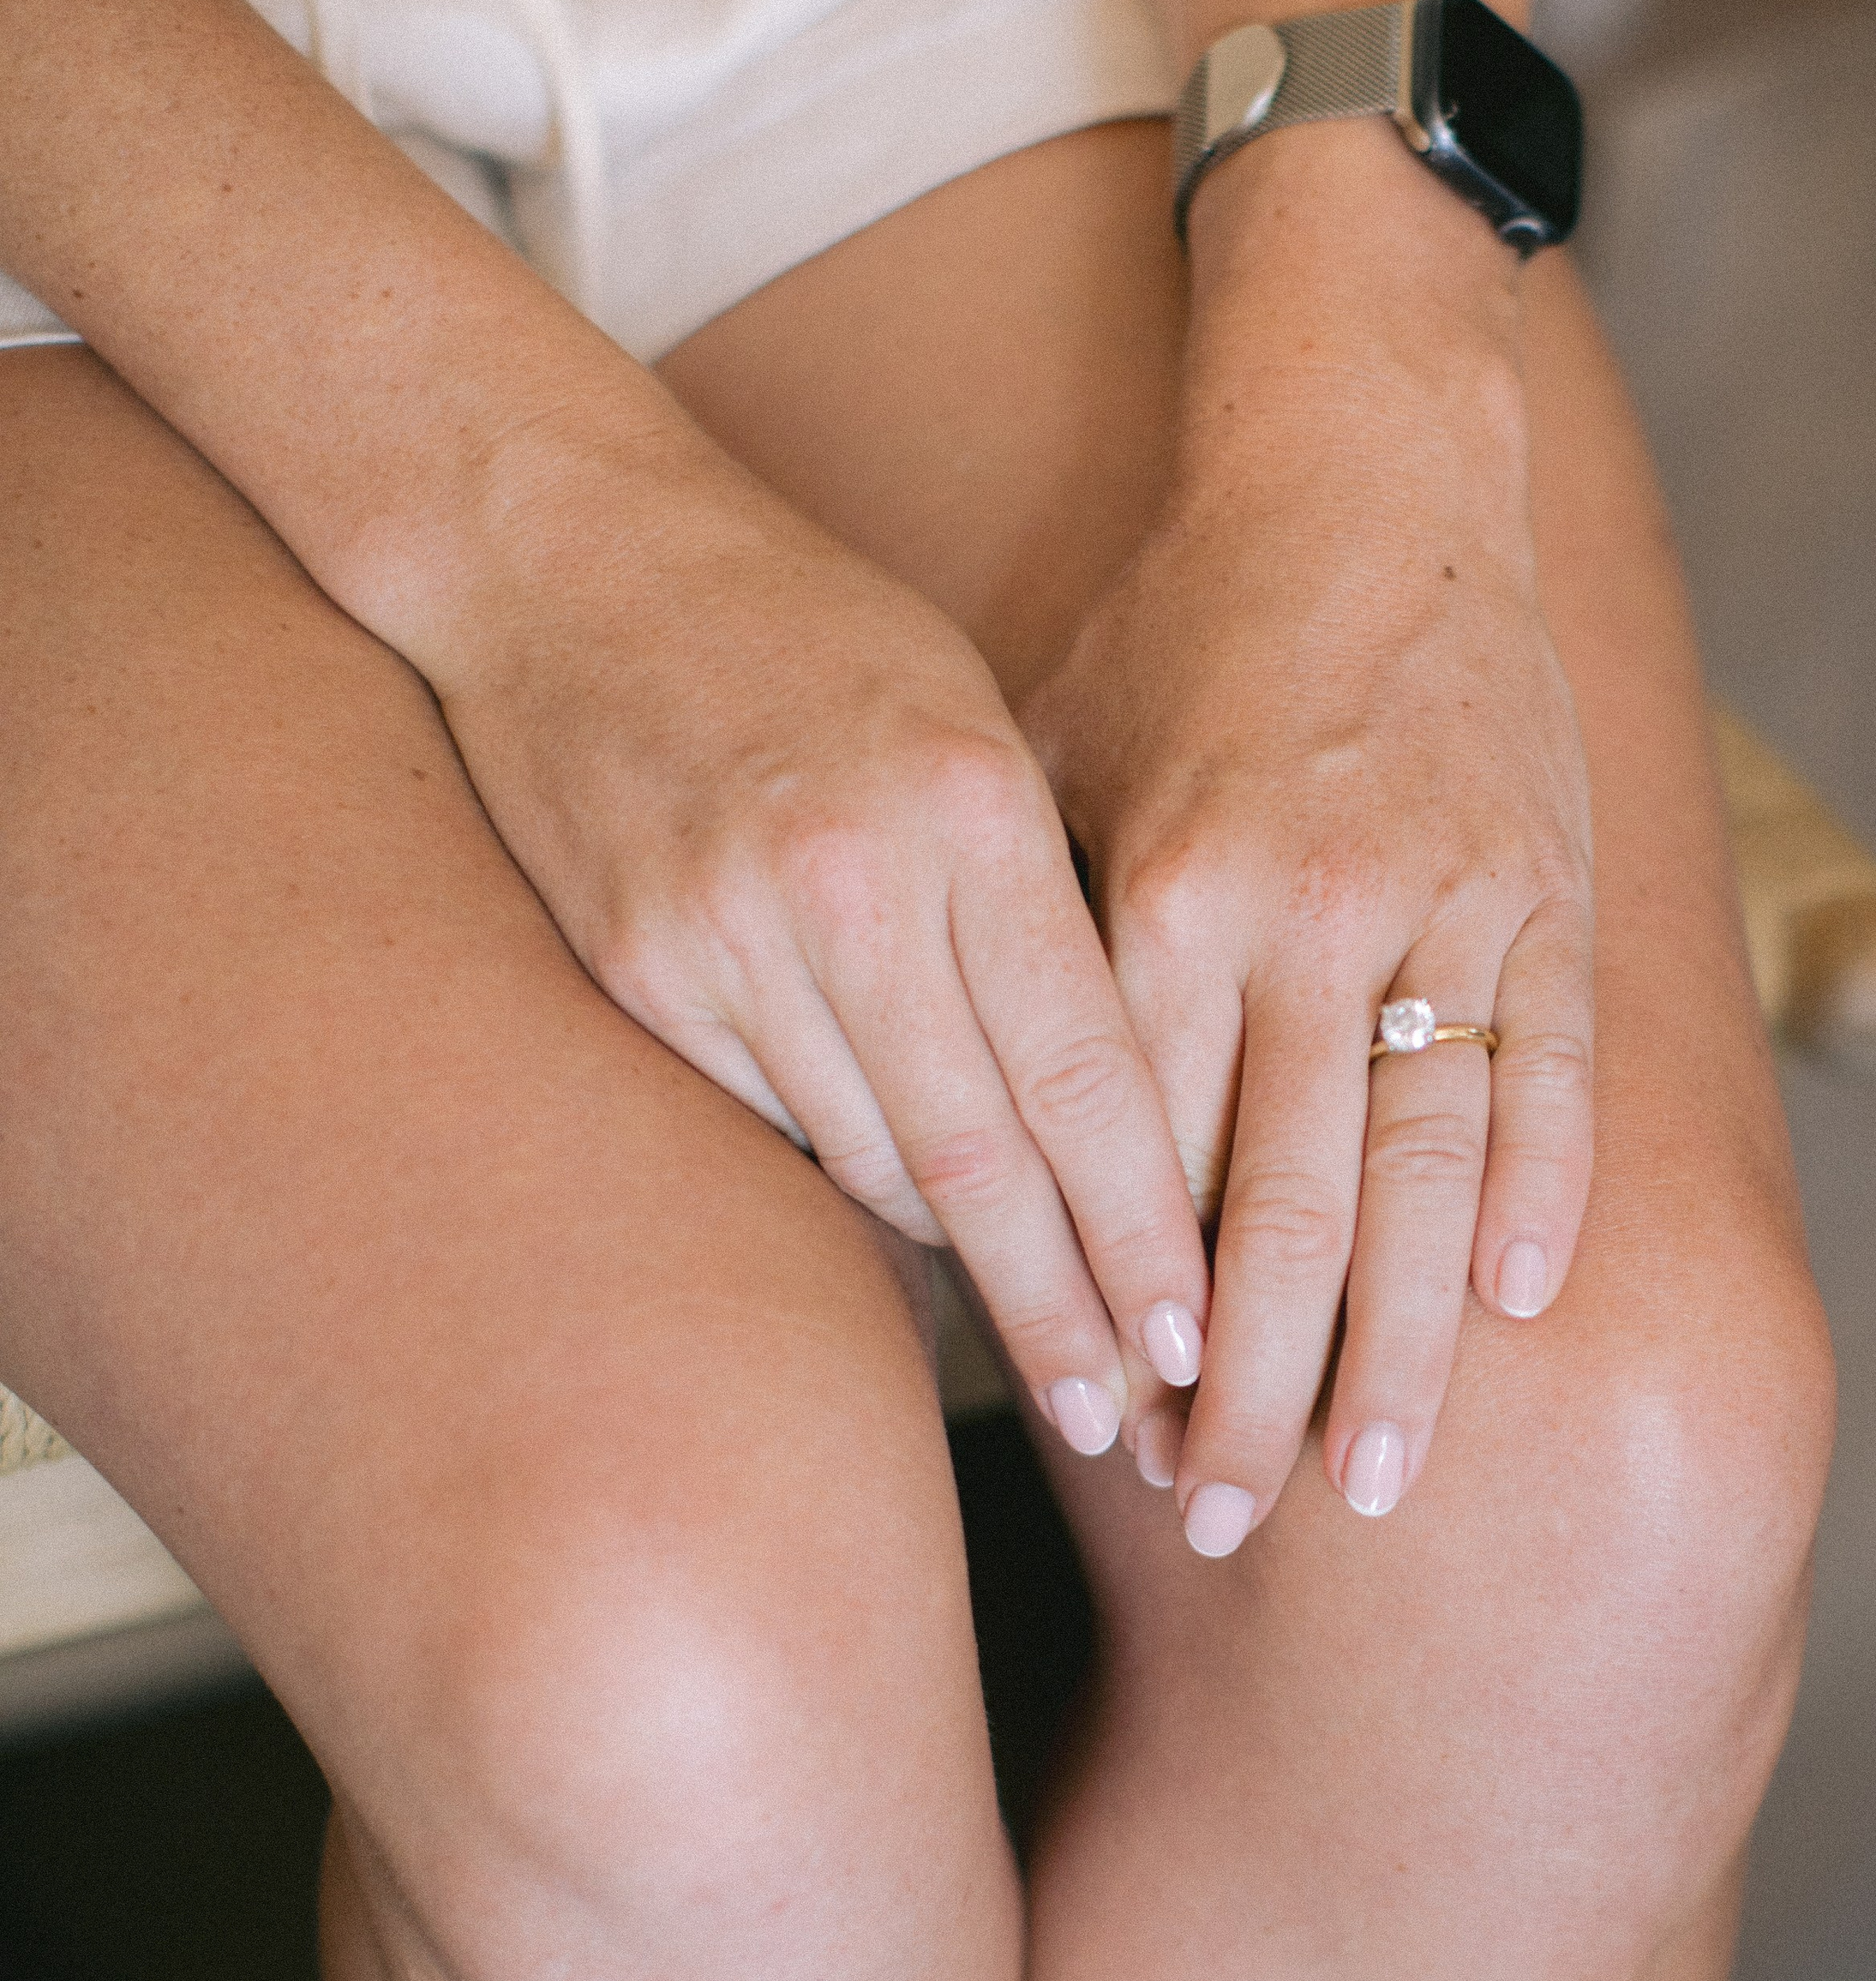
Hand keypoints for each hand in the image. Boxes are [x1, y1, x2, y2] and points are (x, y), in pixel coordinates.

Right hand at [421, 407, 1209, 1451]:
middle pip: (988, 1154)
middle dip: (1074, 1309)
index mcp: (967, 805)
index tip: (1204, 1338)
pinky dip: (852, 1185)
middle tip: (1145, 1429)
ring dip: (972, 1276)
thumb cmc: (812, 633)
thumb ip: (1039, 903)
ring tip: (1061, 1374)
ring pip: (874, 1156)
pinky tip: (916, 1244)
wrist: (567, 551)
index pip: (1085, 1068)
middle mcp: (850, 879)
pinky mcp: (634, 967)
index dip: (1149, 1224)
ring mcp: (727, 932)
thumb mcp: (969, 722)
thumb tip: (1117, 1107)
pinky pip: (769, 1120)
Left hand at [1022, 158, 1593, 1551]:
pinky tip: (1514, 1311)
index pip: (1134, 1158)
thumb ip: (1030, 937)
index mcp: (1162, 888)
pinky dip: (1541, 1195)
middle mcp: (1303, 912)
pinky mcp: (1551, 881)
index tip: (1106, 1443)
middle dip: (1251, 1389)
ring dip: (1398, 1347)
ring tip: (1374, 1488)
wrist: (1365, 466)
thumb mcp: (1057, 755)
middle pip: (1278, 1205)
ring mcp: (1446, 900)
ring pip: (1424, 1169)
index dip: (1121, 1315)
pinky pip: (1555, 1068)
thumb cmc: (1178, 623)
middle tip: (1227, 1523)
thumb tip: (947, 1124)